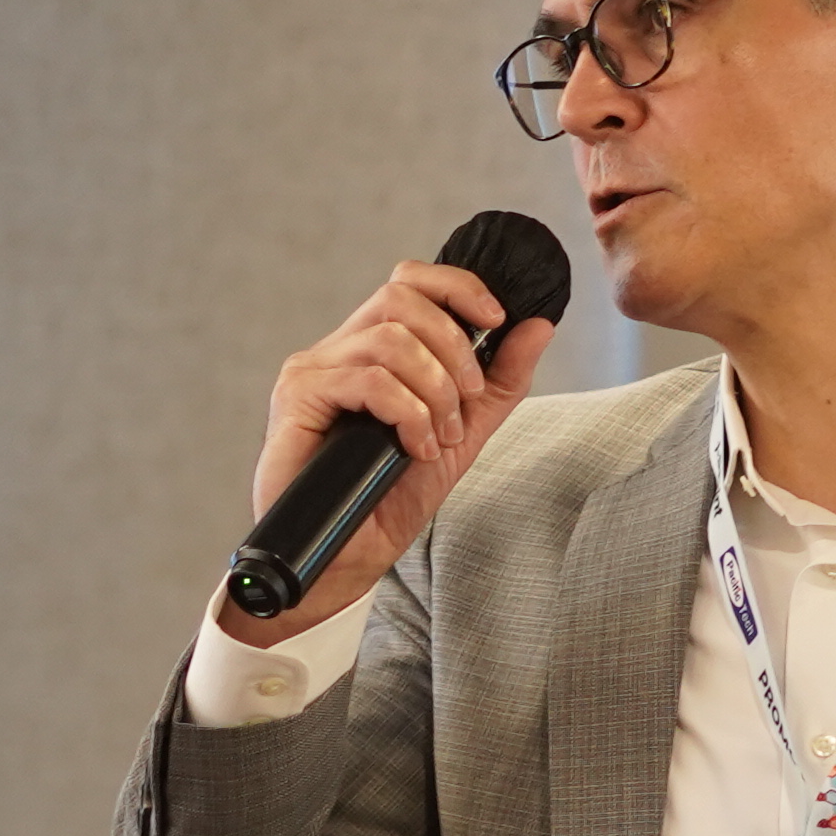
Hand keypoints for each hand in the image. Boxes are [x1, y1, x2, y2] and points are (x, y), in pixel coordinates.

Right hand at [217, 261, 555, 643]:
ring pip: (389, 339)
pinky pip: (368, 379)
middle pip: (400, 297)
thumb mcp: (464, 431)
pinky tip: (415, 448)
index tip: (496, 319)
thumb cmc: (394, 494)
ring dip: (434, 389)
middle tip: (466, 400)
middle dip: (452, 346)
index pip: (410, 281)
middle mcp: (338, 349)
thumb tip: (538, 324)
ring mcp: (314, 370)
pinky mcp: (297, 396)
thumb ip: (499, 380)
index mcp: (373, 347)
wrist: (350, 554)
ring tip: (439, 436)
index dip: (457, 287)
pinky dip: (408, 413)